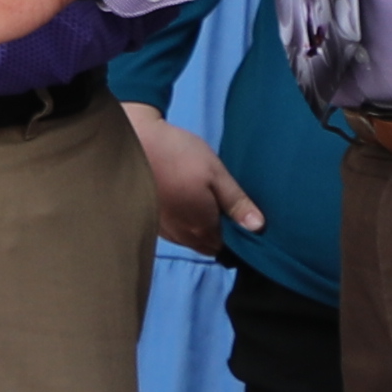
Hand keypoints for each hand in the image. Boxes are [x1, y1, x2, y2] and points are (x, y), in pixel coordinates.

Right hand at [128, 106, 260, 255]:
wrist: (133, 144)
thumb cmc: (178, 156)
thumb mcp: (216, 173)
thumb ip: (236, 203)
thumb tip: (258, 228)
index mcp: (202, 227)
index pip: (226, 247)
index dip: (237, 238)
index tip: (243, 223)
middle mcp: (183, 236)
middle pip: (208, 246)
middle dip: (219, 237)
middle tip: (227, 213)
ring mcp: (165, 231)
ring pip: (190, 241)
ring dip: (200, 231)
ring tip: (206, 208)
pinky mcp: (151, 221)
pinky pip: (175, 233)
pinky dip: (184, 226)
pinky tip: (184, 206)